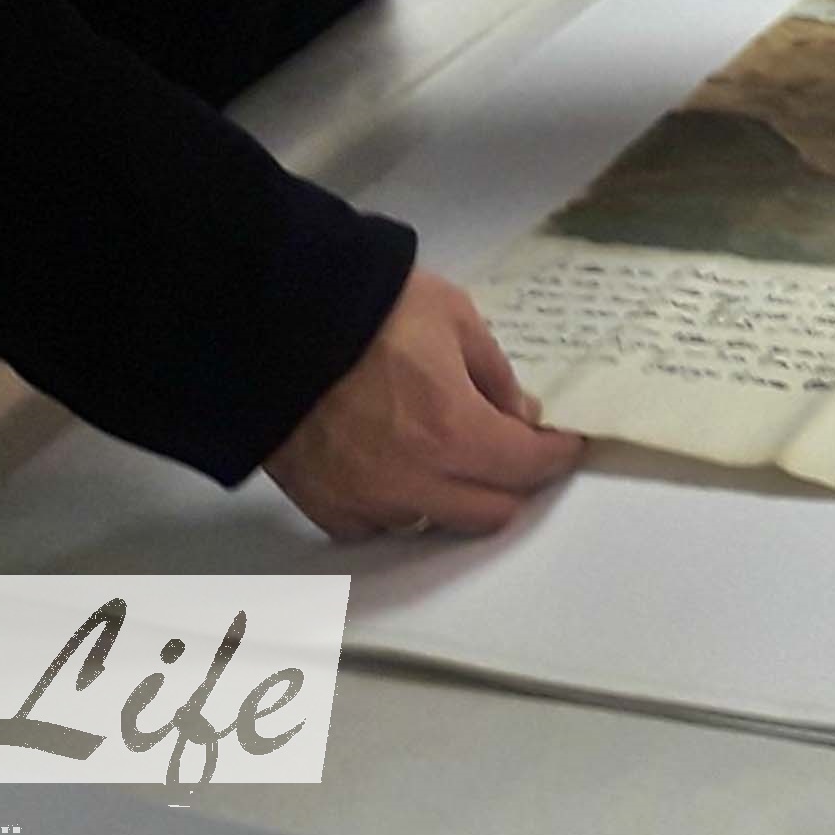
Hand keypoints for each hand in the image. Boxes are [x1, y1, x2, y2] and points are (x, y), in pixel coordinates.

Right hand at [263, 268, 584, 542]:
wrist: (271, 323)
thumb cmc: (370, 309)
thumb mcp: (455, 317)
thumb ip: (495, 373)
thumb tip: (520, 416)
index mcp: (455, 431)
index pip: (528, 467)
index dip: (556, 454)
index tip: (563, 443)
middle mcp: (416, 482)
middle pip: (490, 513)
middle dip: (512, 482)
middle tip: (512, 449)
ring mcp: (367, 501)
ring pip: (434, 521)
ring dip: (453, 496)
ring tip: (446, 454)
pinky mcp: (325, 507)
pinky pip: (377, 526)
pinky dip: (396, 505)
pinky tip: (395, 470)